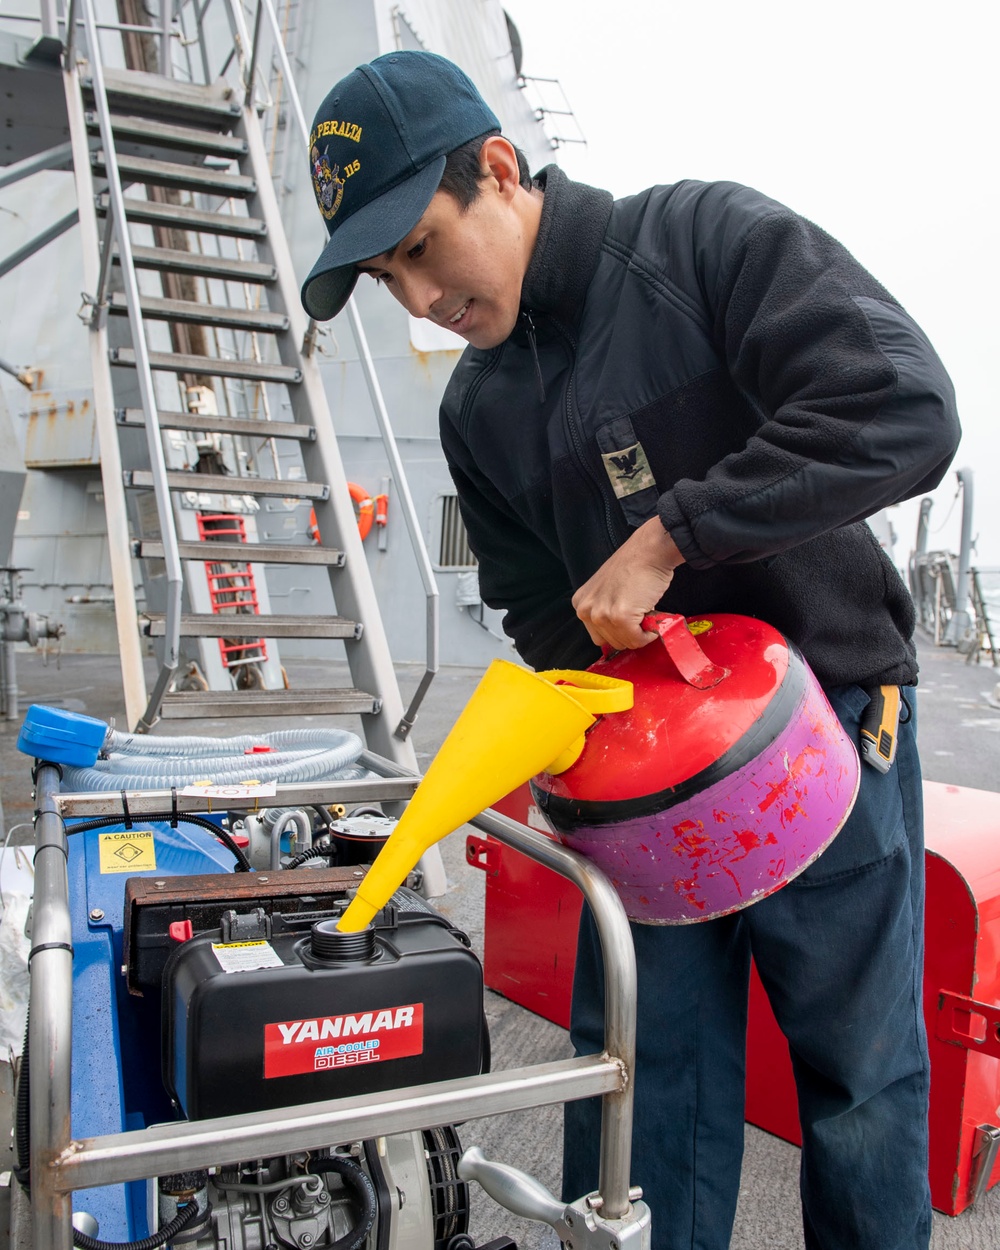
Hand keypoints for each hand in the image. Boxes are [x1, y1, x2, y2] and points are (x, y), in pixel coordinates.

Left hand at [572, 518, 684, 650]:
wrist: (649, 551)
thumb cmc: (634, 567)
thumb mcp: (606, 590)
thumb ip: (604, 611)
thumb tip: (617, 637)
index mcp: (581, 604)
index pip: (599, 637)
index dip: (619, 631)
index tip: (631, 619)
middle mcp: (586, 610)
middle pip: (612, 643)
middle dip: (630, 632)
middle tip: (640, 613)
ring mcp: (602, 614)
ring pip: (626, 643)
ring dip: (641, 632)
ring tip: (645, 610)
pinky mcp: (620, 617)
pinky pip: (638, 640)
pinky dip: (650, 633)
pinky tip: (652, 614)